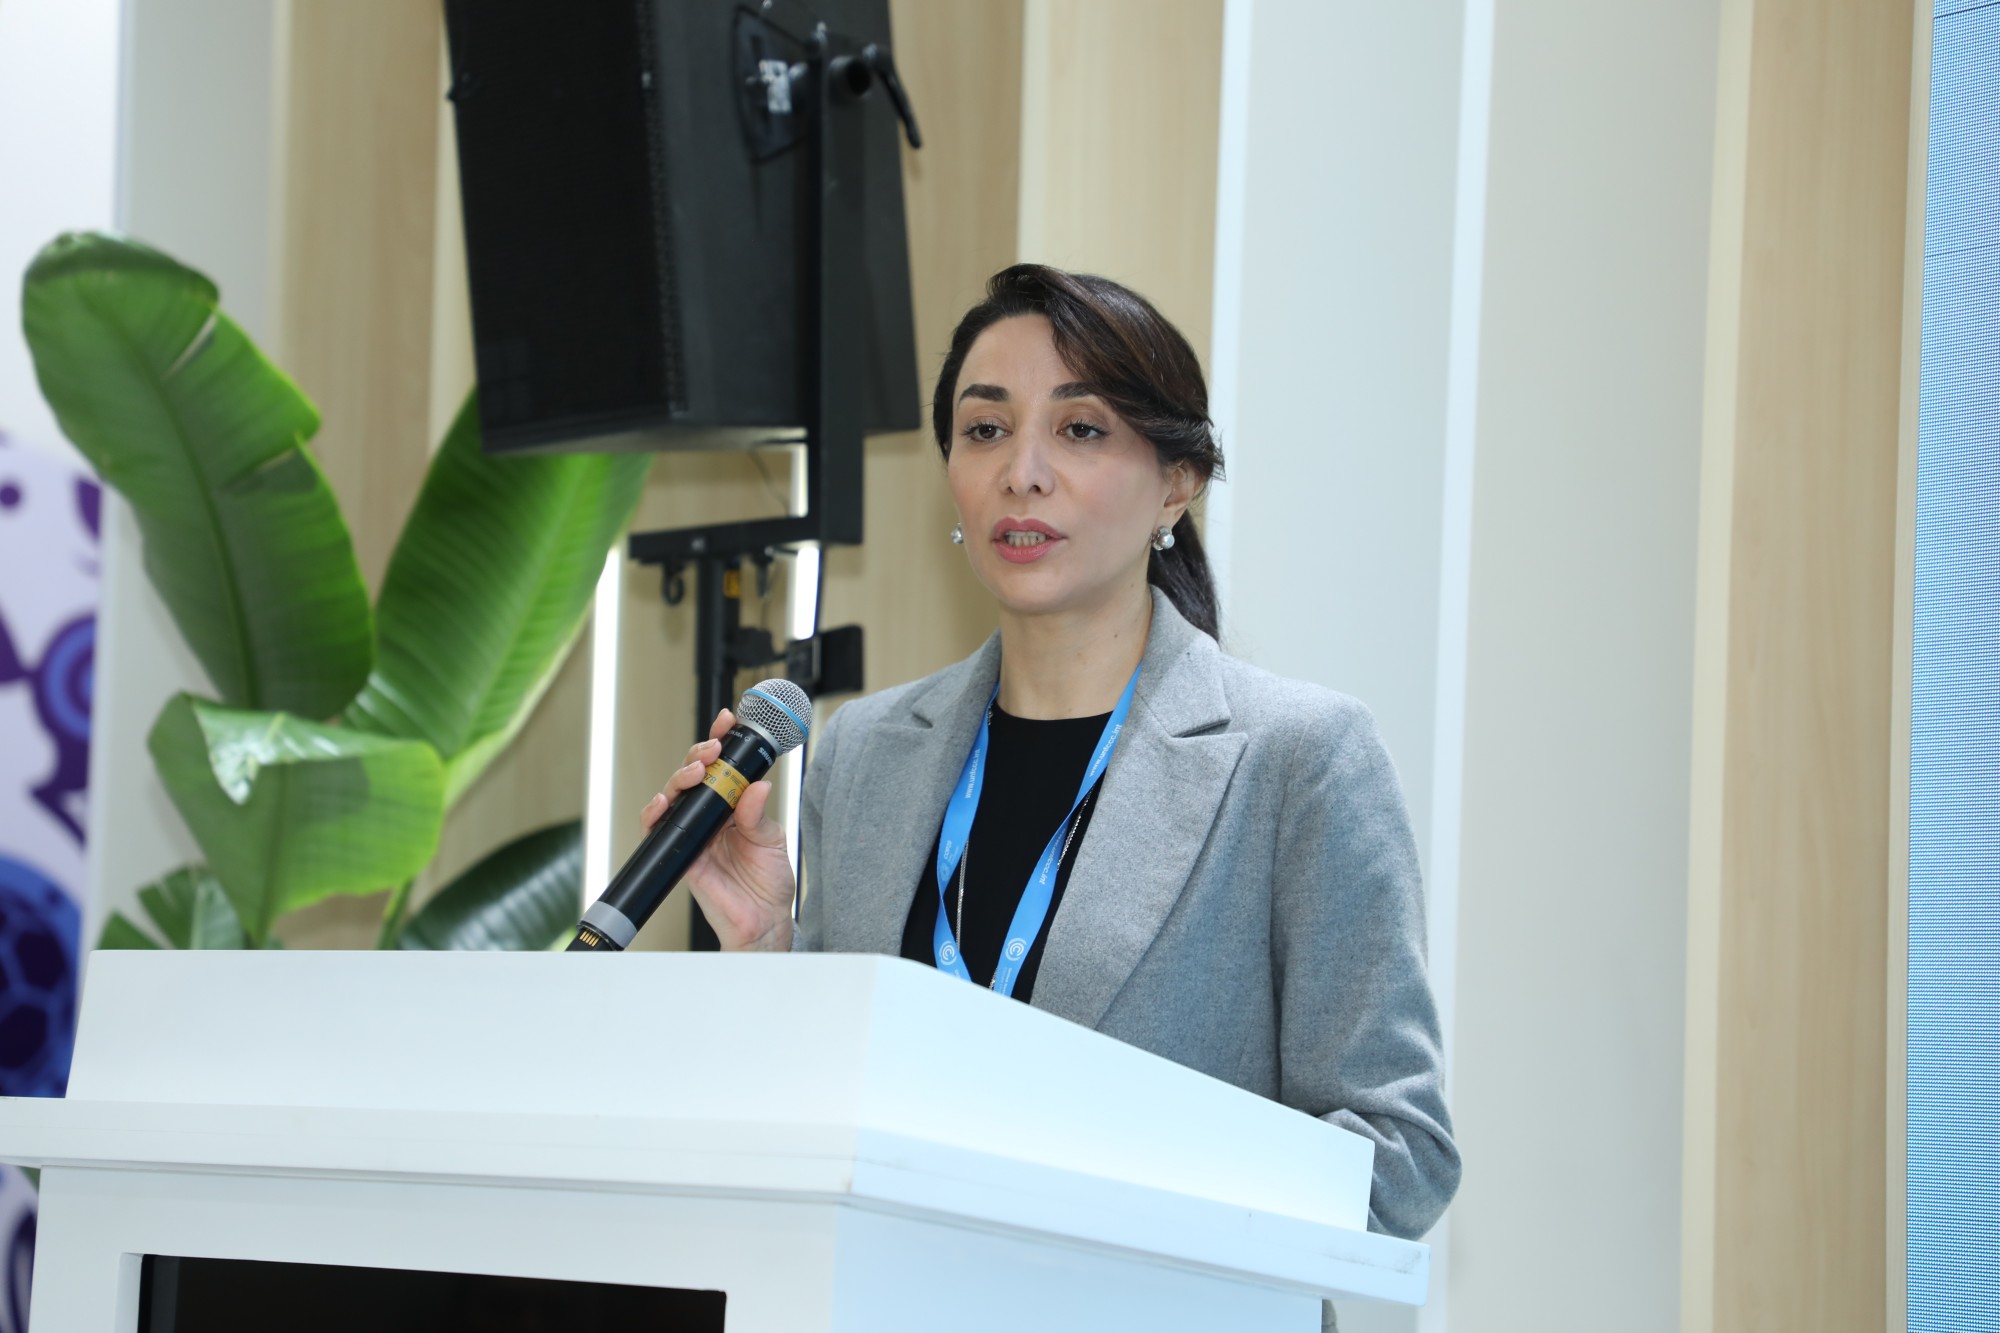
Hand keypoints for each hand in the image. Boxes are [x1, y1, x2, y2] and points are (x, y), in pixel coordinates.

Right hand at [641, 708, 795, 951]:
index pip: (724, 767)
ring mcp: (693, 832)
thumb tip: (758, 785)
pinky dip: (655, 812)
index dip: (722, 741)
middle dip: (699, 754)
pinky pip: (658, 829)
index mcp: (735, 805)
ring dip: (681, 776)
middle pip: (695, 774)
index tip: (727, 720)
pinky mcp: (679, 852)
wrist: (762, 921)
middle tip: (712, 750)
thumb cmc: (769, 882)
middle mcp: (711, 814)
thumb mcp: (771, 841)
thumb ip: (758, 814)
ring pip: (675, 794)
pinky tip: (663, 800)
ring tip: (696, 771)